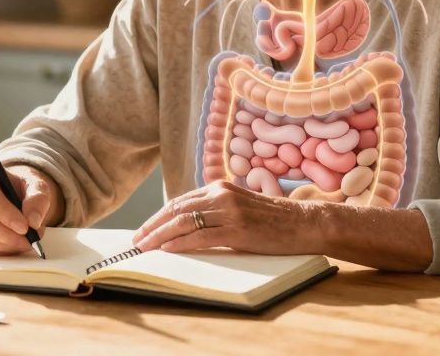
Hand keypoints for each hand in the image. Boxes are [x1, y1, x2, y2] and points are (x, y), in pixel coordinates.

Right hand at [0, 163, 59, 255]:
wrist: (13, 196)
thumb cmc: (21, 189)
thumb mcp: (36, 185)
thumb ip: (38, 198)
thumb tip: (33, 222)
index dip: (4, 212)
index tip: (24, 227)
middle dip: (5, 233)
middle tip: (27, 240)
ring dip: (4, 244)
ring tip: (24, 241)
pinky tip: (12, 244)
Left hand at [132, 180, 321, 254]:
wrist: (303, 223)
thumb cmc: (273, 220)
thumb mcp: (240, 208)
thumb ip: (217, 212)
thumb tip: (189, 227)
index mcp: (220, 188)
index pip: (180, 201)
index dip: (158, 217)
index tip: (144, 230)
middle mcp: (221, 195)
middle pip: (177, 210)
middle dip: (153, 227)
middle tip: (136, 241)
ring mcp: (229, 211)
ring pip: (184, 222)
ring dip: (159, 236)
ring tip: (144, 248)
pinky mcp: (237, 229)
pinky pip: (201, 236)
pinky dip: (180, 243)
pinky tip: (166, 250)